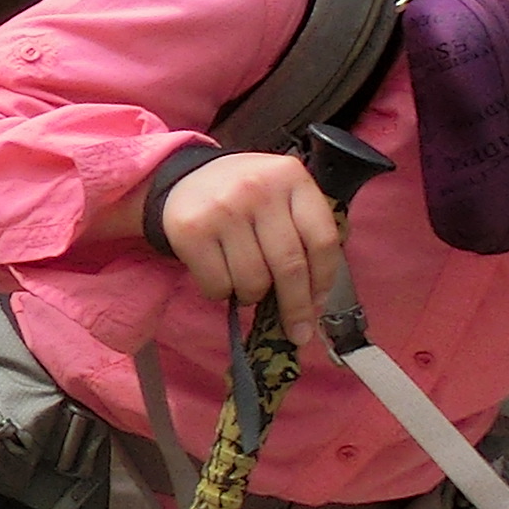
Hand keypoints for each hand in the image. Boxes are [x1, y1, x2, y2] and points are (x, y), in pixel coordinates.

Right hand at [148, 147, 345, 317]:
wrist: (185, 179)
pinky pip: (218, 285)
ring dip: (252, 295)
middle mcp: (258, 189)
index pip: (322, 239)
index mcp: (291, 177)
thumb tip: (313, 303)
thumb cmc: (245, 198)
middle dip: (296, 307)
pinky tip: (220, 274)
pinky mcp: (192, 230)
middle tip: (298, 331)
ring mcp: (223, 208)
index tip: (318, 305)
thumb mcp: (281, 196)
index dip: (323, 280)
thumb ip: (303, 234)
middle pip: (290, 265)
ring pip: (253, 281)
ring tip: (246, 281)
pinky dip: (221, 292)